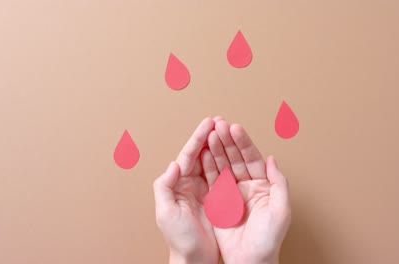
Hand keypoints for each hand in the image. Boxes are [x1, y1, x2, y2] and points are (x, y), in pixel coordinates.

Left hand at [153, 118, 218, 263]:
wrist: (195, 259)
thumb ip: (165, 186)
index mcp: (177, 184)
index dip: (198, 139)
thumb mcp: (166, 213)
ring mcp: (204, 190)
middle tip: (220, 121)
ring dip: (219, 146)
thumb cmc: (179, 239)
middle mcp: (190, 184)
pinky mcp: (216, 198)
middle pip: (200, 154)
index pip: (188, 156)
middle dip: (210, 136)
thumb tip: (174, 164)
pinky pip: (222, 175)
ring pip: (212, 162)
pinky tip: (234, 153)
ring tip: (228, 130)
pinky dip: (227, 162)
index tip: (208, 125)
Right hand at [201, 119, 290, 263]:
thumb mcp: (281, 210)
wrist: (250, 261)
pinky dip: (207, 167)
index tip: (235, 128)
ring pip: (223, 166)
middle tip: (219, 125)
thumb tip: (272, 159)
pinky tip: (203, 153)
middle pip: (235, 158)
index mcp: (263, 186)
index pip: (252, 158)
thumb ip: (278, 182)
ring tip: (209, 134)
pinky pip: (212, 180)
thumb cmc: (269, 240)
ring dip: (216, 150)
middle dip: (227, 141)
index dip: (244, 143)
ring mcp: (231, 193)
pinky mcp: (218, 202)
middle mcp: (247, 186)